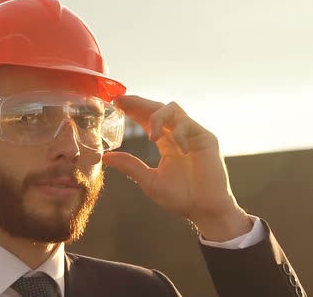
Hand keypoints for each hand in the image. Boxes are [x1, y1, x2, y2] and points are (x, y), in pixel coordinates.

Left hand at [102, 96, 251, 240]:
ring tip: (152, 136)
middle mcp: (178, 134)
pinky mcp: (206, 138)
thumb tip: (106, 157)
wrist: (205, 210)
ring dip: (158, 117)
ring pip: (173, 109)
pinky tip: (180, 149)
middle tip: (122, 100)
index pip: (148, 118)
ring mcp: (192, 134)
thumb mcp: (149, 181)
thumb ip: (130, 166)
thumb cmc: (180, 198)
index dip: (133, 109)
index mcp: (166, 142)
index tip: (117, 102)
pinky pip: (188, 125)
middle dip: (139, 103)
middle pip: (158, 108)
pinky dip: (180, 133)